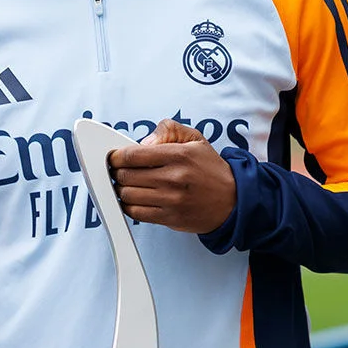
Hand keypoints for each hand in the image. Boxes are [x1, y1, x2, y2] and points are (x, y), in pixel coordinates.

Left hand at [107, 119, 235, 233]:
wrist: (233, 201)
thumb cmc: (210, 169)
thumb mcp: (195, 139)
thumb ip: (168, 130)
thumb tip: (144, 142)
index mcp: (179, 155)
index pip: (133, 155)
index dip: (117, 156)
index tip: (115, 157)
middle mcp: (174, 178)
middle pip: (125, 175)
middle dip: (117, 172)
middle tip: (120, 171)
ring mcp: (171, 200)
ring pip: (127, 195)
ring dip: (122, 189)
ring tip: (128, 184)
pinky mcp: (170, 217)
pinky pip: (136, 213)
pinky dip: (129, 206)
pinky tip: (135, 199)